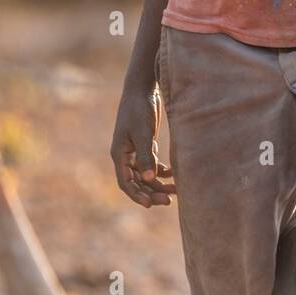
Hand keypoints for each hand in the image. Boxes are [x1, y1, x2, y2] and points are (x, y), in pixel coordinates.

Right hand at [110, 86, 175, 206]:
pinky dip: (162, 172)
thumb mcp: (143, 133)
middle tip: (169, 201)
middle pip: (137, 182)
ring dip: (159, 184)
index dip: (137, 196)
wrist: (143, 89)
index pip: (125, 183)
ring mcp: (135, 150)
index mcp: (119, 154)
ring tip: (176, 191)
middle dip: (151, 193)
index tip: (151, 205)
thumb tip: (149, 179)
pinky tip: (174, 175)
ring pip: (146, 175)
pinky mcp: (146, 144)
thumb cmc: (139, 109)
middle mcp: (125, 155)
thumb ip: (146, 156)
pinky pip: (152, 165)